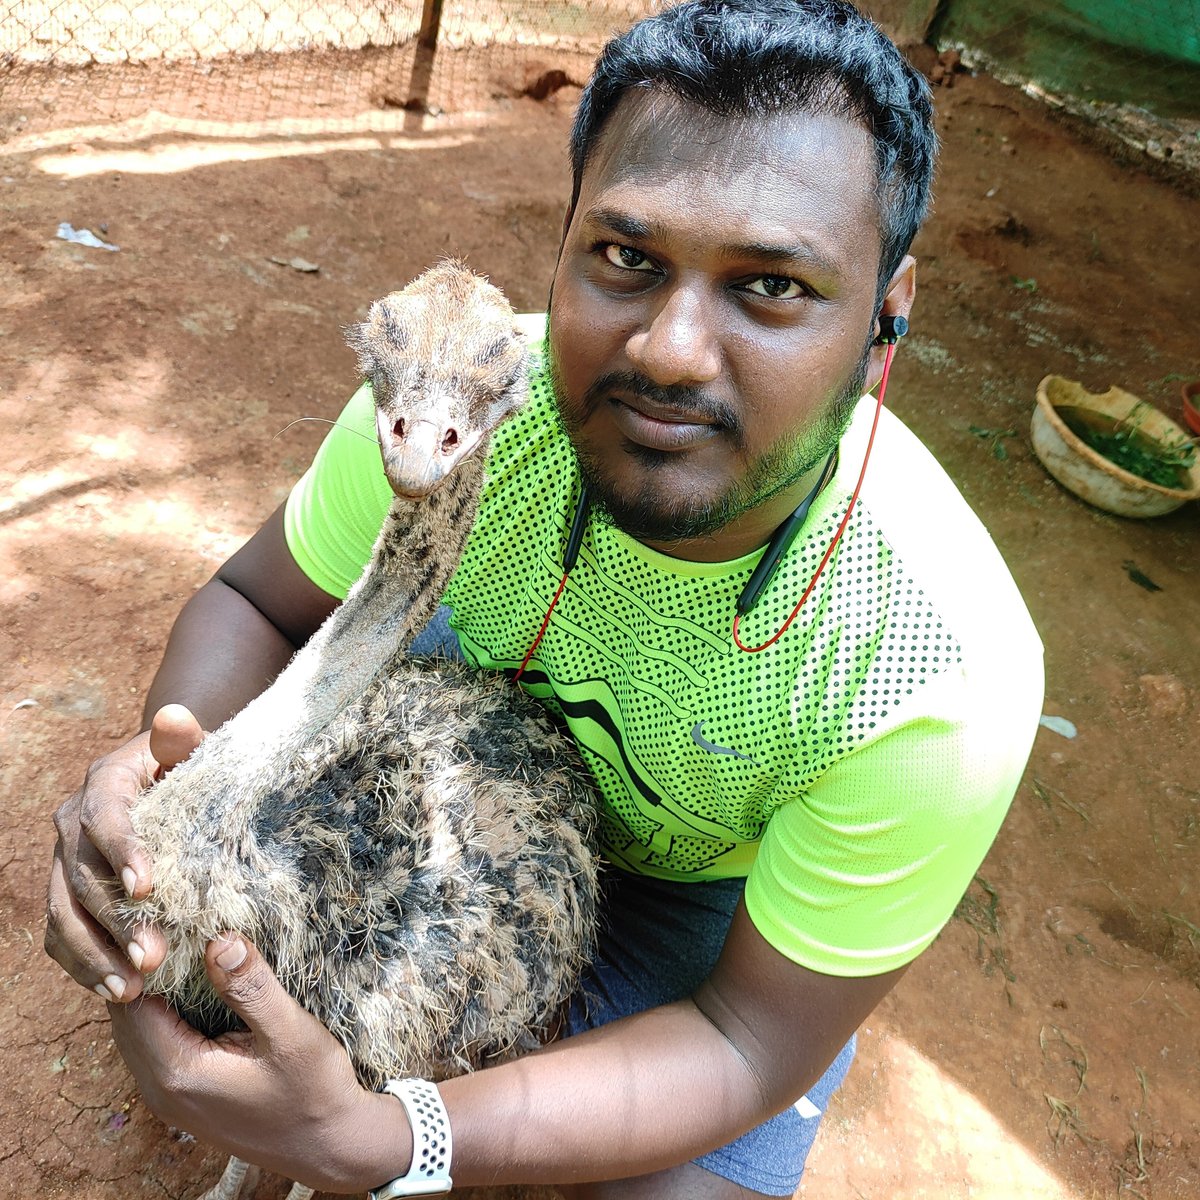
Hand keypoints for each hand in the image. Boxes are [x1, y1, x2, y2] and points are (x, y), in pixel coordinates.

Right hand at [44, 704, 204, 1001]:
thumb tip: (175, 716)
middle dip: (117, 920)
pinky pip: (60, 933)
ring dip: (96, 954)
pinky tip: (115, 992)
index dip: (123, 853)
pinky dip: (83, 965)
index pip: (106, 820)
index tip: (148, 888)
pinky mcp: (64, 891)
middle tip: (153, 956)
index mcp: (104, 783)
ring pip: (64, 913)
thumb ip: (185, 740)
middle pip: (85, 877)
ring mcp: (63, 859)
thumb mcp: (193, 750)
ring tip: (131, 988)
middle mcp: (72, 821)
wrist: (170, 779)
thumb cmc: (190, 766)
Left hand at [110, 937, 411, 1193]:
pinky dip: (164, 1008)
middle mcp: (160, 1088)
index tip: (169, 918)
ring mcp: (168, 1095)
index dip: (142, 958)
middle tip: (173, 922)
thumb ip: (252, 988)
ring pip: (135, 1028)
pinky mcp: (183, 1094)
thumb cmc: (315, 1092)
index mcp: (178, 1072)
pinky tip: (194, 981)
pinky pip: (154, 1042)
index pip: (132, 1001)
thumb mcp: (291, 1034)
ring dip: (151, 987)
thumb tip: (217, 939)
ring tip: (181, 943)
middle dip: (141, 969)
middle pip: (125, 1014)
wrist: (331, 1146)